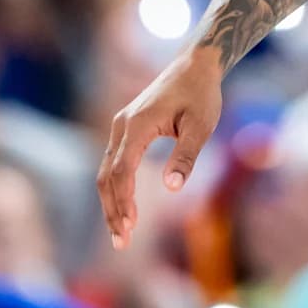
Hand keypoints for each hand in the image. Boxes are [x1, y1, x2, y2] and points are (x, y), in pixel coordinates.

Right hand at [97, 47, 223, 248]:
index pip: (122, 170)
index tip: (130, 227)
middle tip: (122, 242)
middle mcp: (122, 126)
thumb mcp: (202, 125)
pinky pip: (113, 164)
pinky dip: (115, 188)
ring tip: (121, 233)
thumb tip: (172, 187)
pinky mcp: (125, 129)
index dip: (123, 200)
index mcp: (138, 124)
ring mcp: (120, 127)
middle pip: (106, 176)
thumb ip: (186, 155)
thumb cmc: (202, 95)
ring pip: (105, 172)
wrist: (195, 65)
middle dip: (112, 210)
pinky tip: (124, 208)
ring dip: (111, 203)